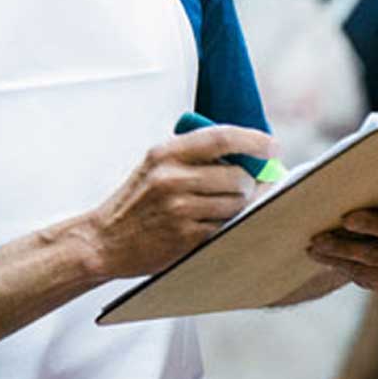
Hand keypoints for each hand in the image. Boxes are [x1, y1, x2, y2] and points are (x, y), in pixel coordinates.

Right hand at [86, 126, 275, 278]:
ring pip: (237, 204)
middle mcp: (171, 178)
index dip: (254, 141)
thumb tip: (248, 156)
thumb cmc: (136, 202)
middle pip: (238, 176)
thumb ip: (194, 156)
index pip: (221, 138)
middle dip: (249, 184)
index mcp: (165, 153)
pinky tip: (207, 226)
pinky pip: (225, 227)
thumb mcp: (155, 166)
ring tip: (218, 209)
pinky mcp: (185, 236)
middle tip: (244, 189)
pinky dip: (225, 226)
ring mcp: (179, 209)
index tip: (272, 147)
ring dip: (239, 207)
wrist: (105, 240)